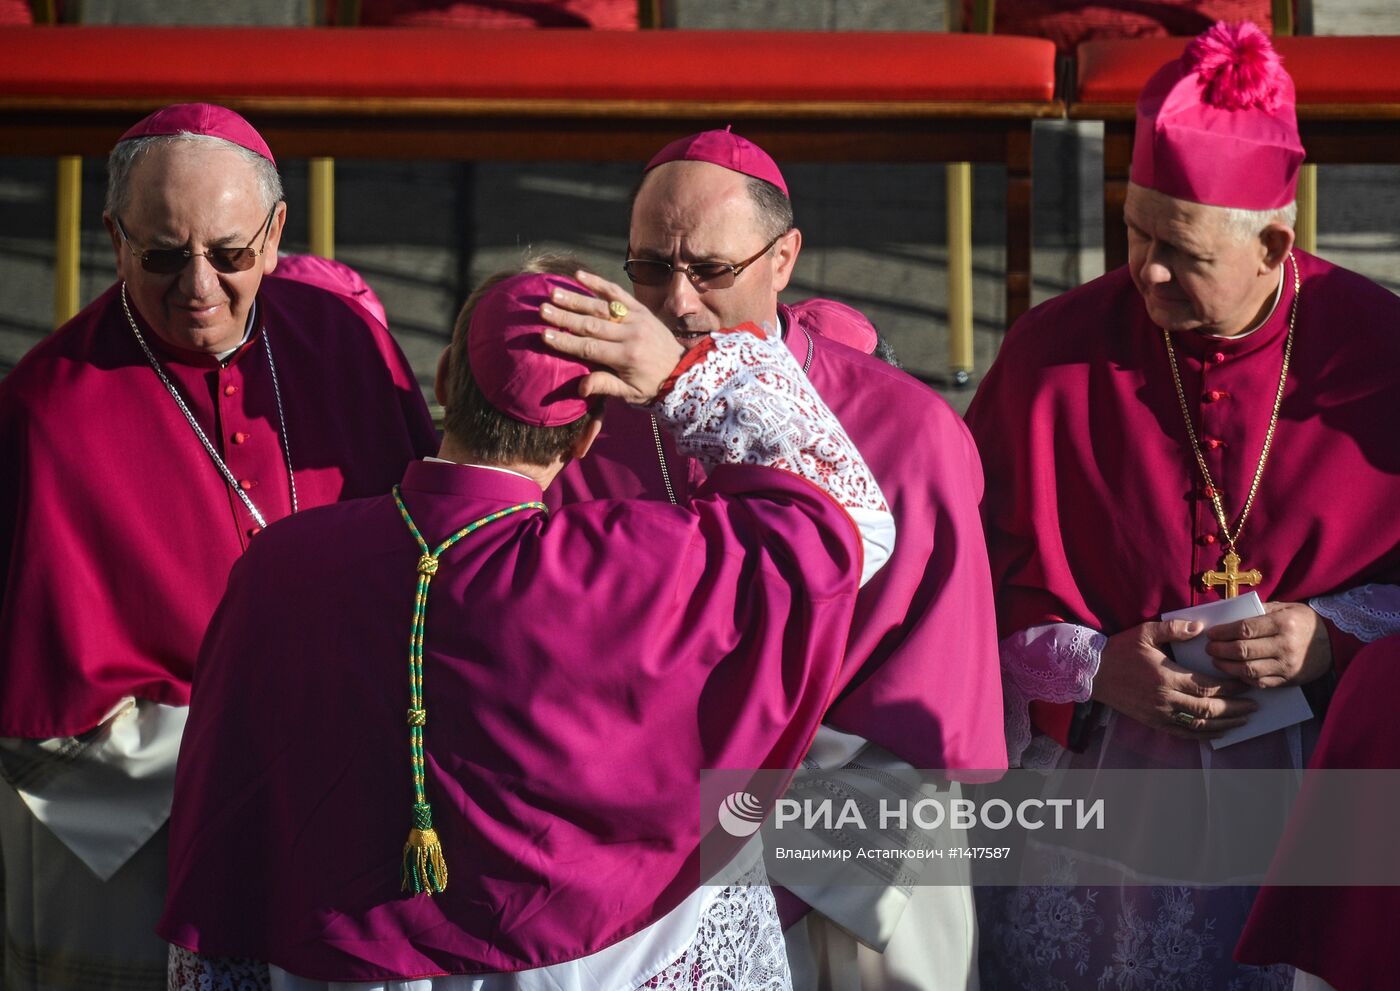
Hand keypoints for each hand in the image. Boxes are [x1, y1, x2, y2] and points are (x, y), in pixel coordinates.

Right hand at [538, 270, 683, 405]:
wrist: (684, 372)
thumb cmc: (652, 387)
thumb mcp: (631, 394)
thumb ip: (606, 386)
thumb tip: (580, 387)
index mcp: (626, 357)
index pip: (589, 348)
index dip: (566, 341)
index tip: (543, 335)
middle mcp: (631, 334)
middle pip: (591, 324)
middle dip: (564, 317)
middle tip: (542, 309)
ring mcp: (637, 319)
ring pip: (601, 307)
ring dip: (575, 298)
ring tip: (553, 292)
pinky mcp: (641, 309)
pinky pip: (618, 293)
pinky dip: (598, 283)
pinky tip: (579, 275)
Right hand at [1092, 619, 1256, 739]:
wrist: (1094, 673)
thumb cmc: (1120, 650)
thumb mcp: (1145, 632)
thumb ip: (1174, 629)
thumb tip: (1201, 628)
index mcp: (1166, 676)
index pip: (1206, 685)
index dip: (1230, 687)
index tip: (1246, 684)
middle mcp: (1165, 698)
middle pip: (1208, 708)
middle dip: (1234, 708)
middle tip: (1254, 706)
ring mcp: (1160, 713)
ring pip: (1199, 724)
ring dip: (1224, 724)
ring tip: (1243, 721)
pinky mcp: (1154, 722)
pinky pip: (1184, 733)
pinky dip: (1204, 734)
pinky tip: (1218, 732)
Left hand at [1205, 601, 1331, 687]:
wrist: (1334, 643)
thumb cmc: (1304, 621)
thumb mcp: (1286, 607)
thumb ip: (1259, 610)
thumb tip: (1229, 615)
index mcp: (1283, 623)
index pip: (1245, 629)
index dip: (1223, 632)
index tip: (1211, 633)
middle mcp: (1285, 645)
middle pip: (1243, 651)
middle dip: (1220, 650)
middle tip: (1209, 648)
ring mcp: (1287, 665)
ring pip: (1248, 670)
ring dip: (1226, 667)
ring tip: (1216, 660)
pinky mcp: (1289, 680)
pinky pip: (1260, 682)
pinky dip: (1243, 678)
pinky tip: (1233, 672)